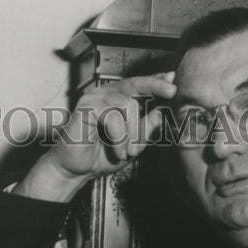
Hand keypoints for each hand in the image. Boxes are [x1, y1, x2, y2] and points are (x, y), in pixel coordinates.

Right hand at [15, 72, 176, 201]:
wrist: (75, 170)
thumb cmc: (100, 156)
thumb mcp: (133, 144)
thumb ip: (146, 128)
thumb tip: (162, 111)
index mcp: (115, 100)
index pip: (138, 84)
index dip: (155, 80)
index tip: (173, 76)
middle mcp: (104, 95)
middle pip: (134, 83)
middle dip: (155, 85)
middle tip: (172, 91)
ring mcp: (93, 98)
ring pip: (128, 105)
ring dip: (133, 133)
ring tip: (129, 152)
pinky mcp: (85, 107)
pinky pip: (113, 117)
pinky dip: (119, 138)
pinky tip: (117, 151)